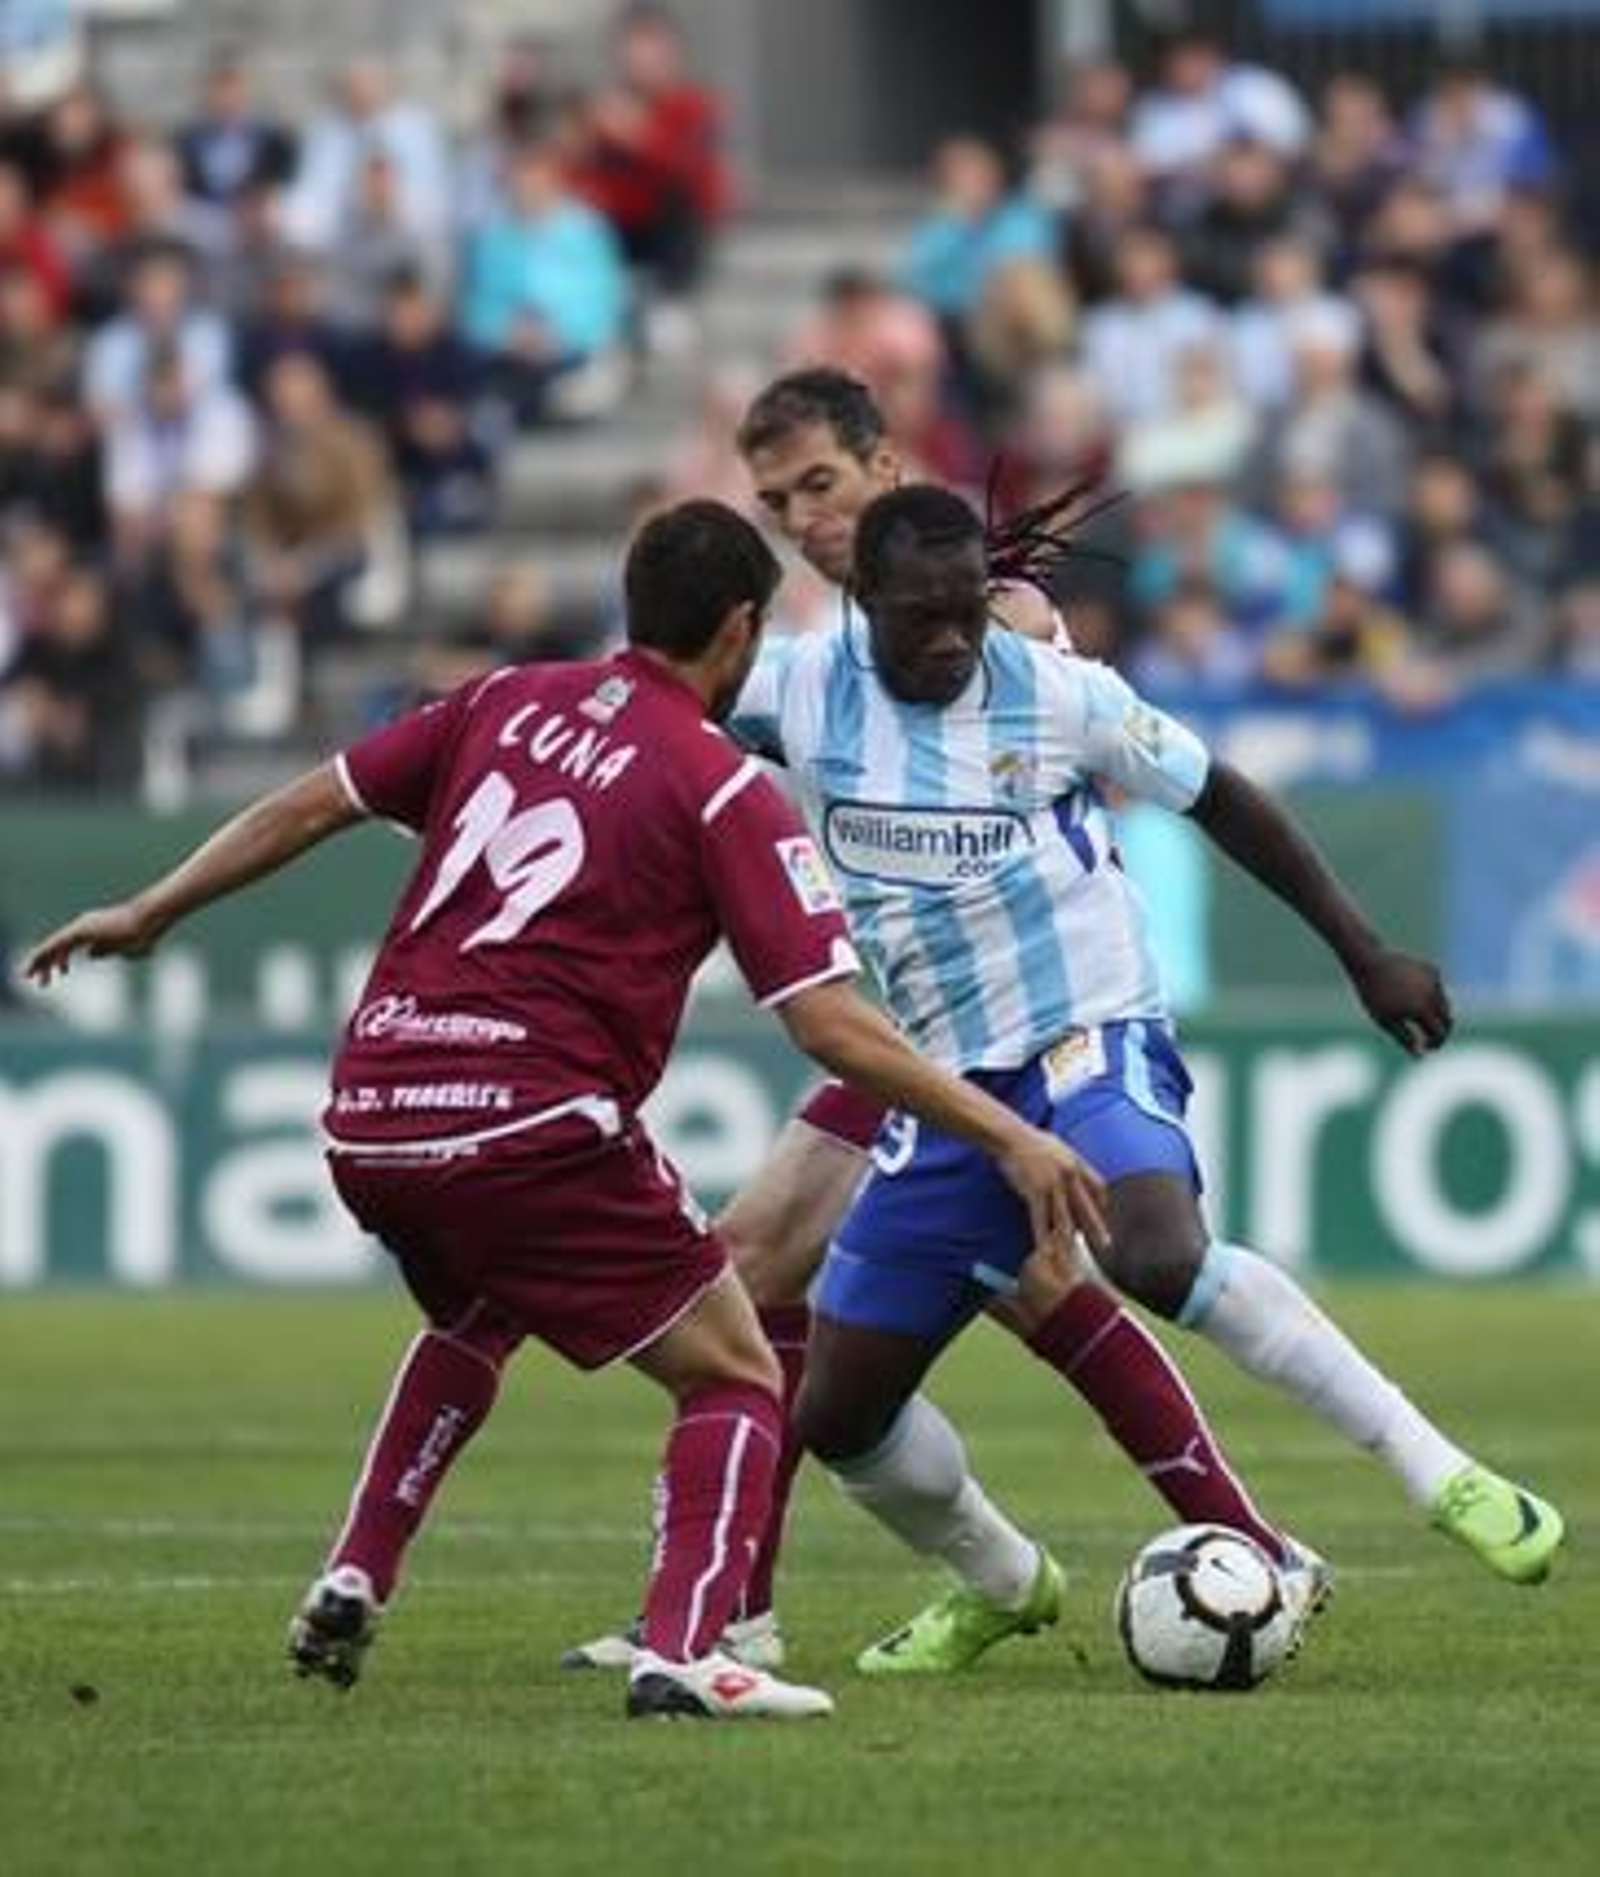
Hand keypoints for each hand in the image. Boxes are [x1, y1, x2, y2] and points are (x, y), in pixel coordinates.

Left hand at [24, 900, 166, 986]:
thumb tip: (89, 954)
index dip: (62, 959)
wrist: (152, 920)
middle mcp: (85, 925)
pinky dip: (44, 955)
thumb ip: (106, 950)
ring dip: (40, 962)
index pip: (70, 945)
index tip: (62, 973)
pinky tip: (35, 965)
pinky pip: (56, 944)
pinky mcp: (82, 930)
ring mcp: (82, 926)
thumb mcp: (125, 948)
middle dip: (47, 963)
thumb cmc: (145, 932)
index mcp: (95, 930)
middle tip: (39, 981)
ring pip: (53, 945)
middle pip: (58, 945)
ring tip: (29, 976)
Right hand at [996, 1128, 1109, 1258]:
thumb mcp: (1057, 1145)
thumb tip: (1070, 1172)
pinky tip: (1045, 1249)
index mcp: (1076, 1162)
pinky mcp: (1036, 1192)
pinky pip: (1041, 1219)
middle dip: (1096, 1227)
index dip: (1101, 1203)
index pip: (1098, 1186)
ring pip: (1065, 1218)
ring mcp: (1053, 1185)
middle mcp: (1069, 1175)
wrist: (1010, 1136)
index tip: (1102, 1214)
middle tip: (1105, 1244)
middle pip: (1086, 1207)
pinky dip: (1043, 1236)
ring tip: (1075, 1255)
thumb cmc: (1029, 1139)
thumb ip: (1066, 1160)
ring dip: (1070, 1239)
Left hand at [1349, 945, 1452, 1055]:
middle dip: (1441, 1031)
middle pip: (1447, 1019)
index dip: (1435, 1043)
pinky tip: (1414, 994)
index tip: (1426, 1048)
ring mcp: (1435, 980)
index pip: (1439, 1033)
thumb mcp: (1385, 1020)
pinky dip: (1431, 996)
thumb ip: (1404, 1039)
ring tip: (1416, 1016)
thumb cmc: (1373, 994)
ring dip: (1436, 1014)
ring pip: (1444, 1003)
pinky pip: (1437, 988)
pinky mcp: (1432, 970)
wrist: (1369, 961)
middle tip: (1429, 1039)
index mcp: (1421, 1009)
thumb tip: (1420, 1055)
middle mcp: (1433, 994)